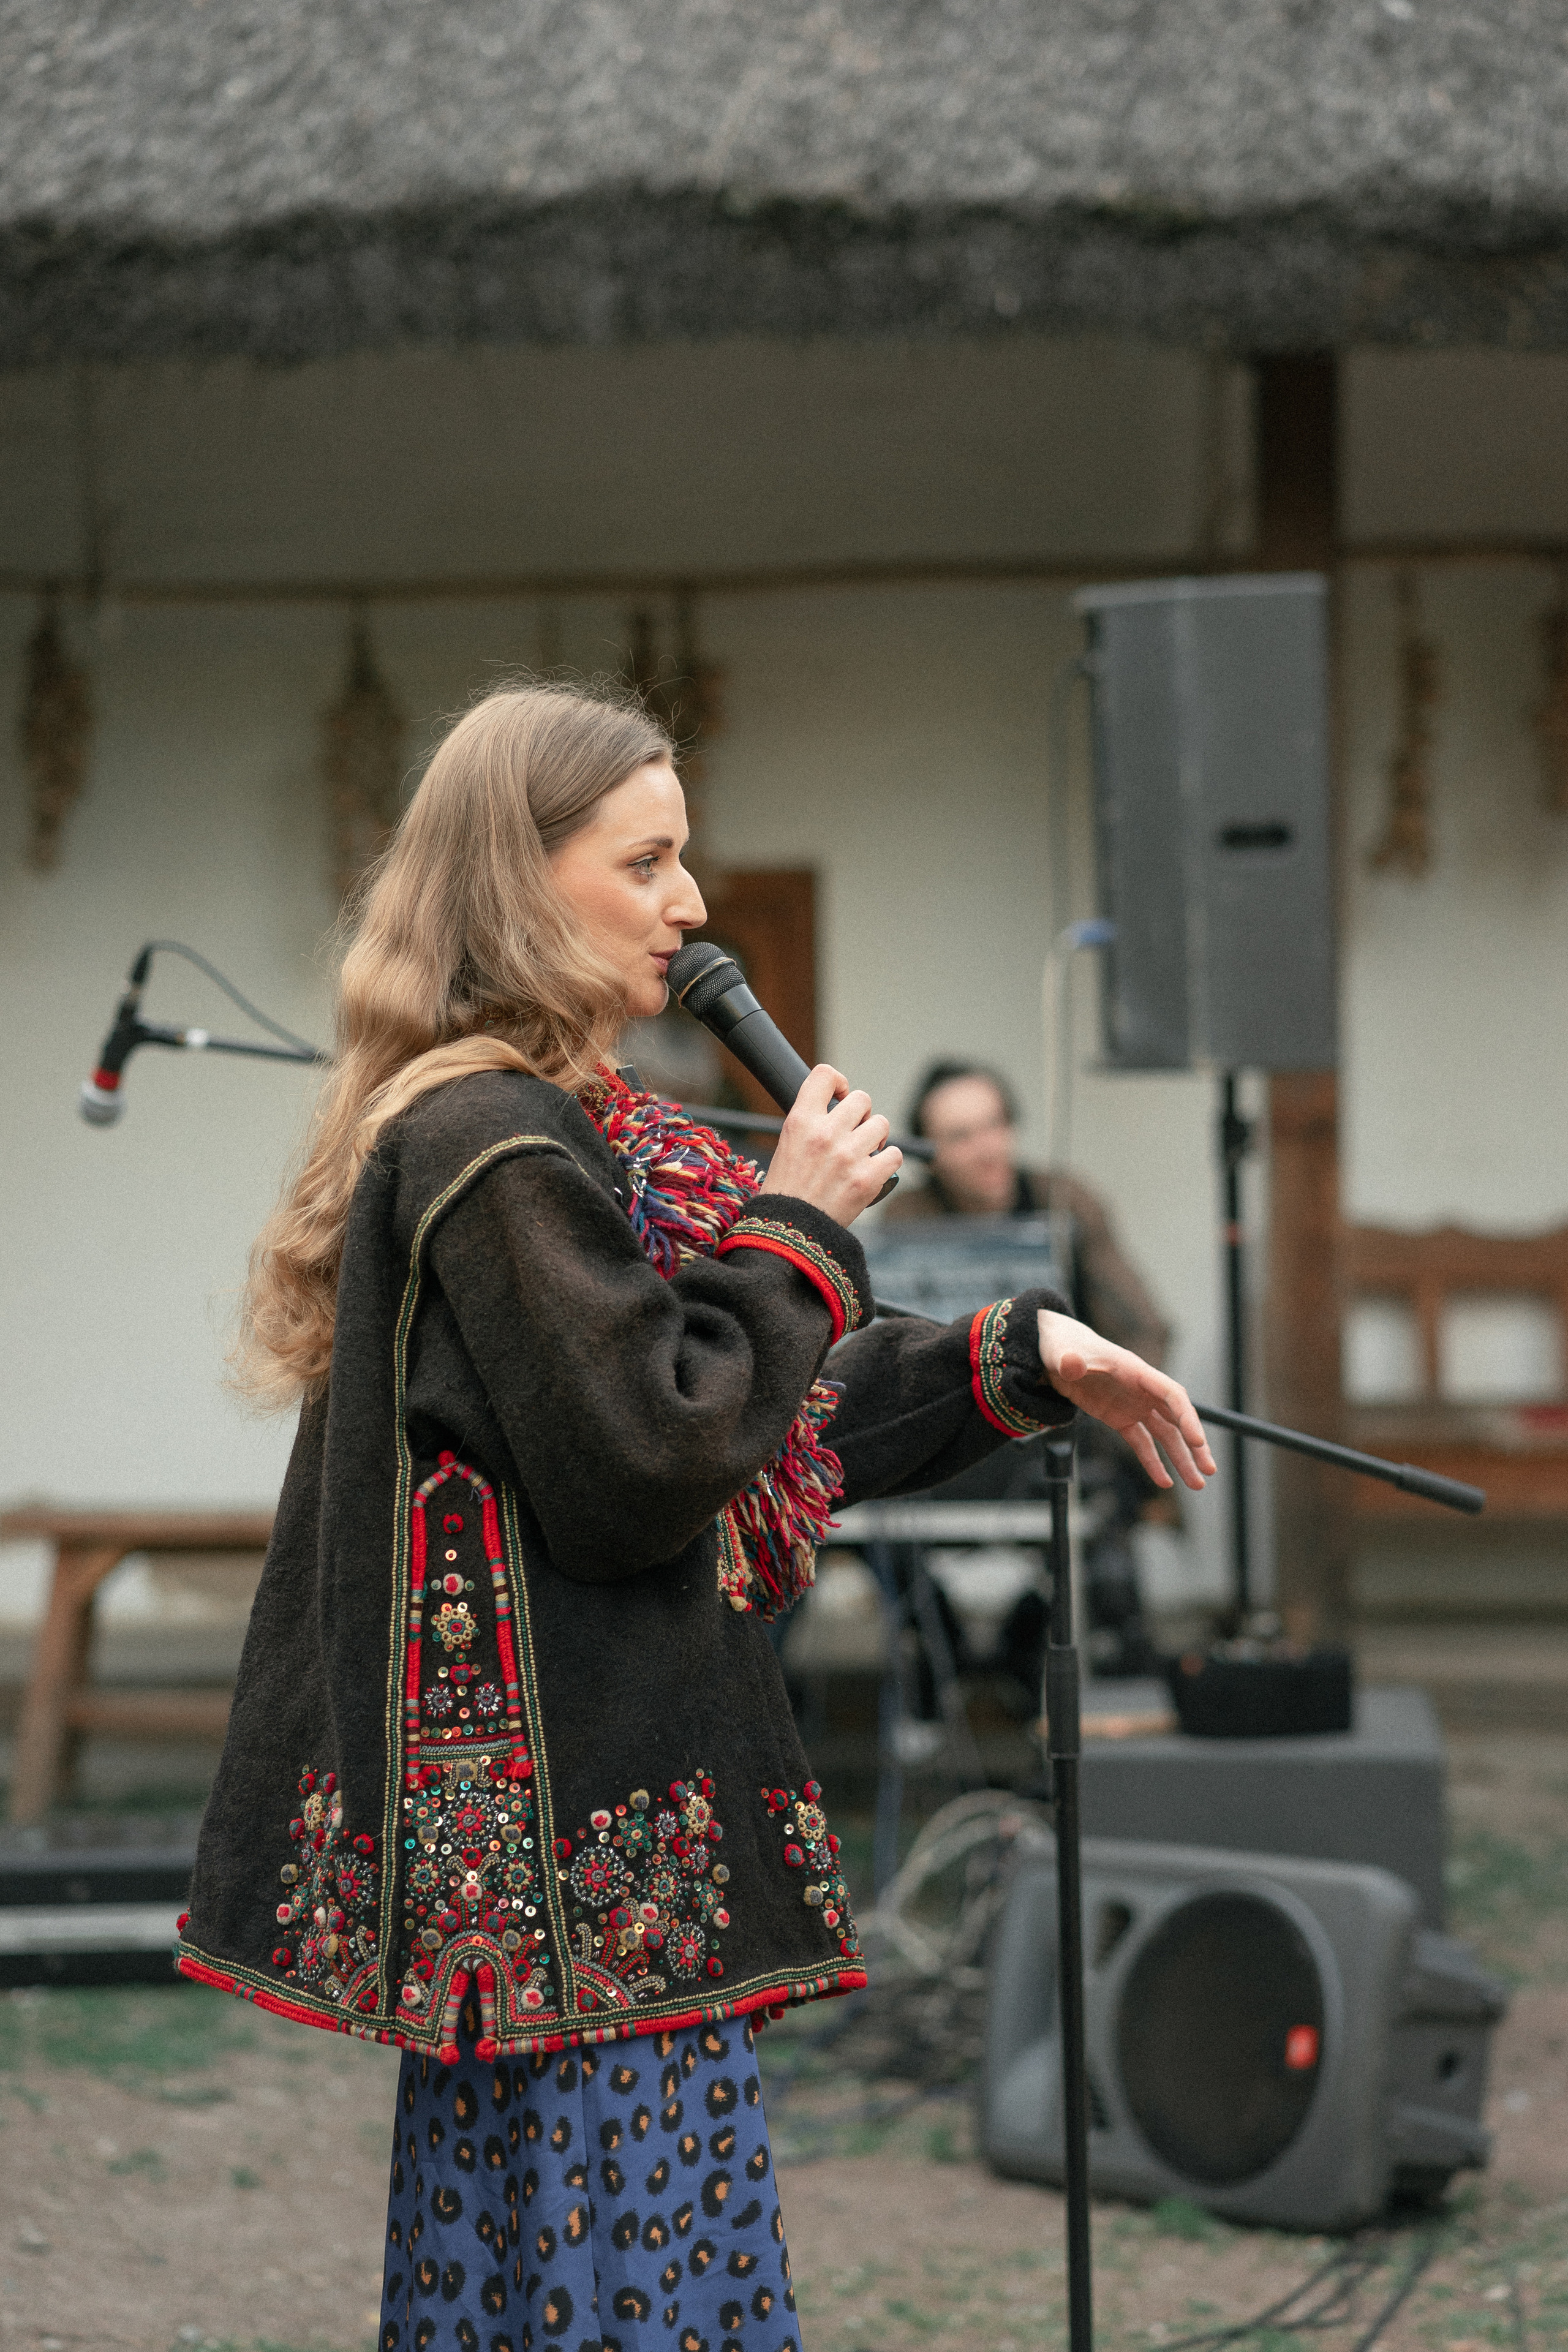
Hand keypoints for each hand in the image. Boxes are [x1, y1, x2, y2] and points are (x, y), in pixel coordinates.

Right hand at [760, 1064, 902, 1226]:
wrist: (791, 1231)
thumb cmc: (788, 1189)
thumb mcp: (788, 1144)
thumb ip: (812, 1121)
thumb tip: (840, 1107)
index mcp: (801, 1121)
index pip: (825, 1075)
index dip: (838, 1082)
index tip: (840, 1096)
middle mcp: (826, 1133)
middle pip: (862, 1098)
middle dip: (862, 1114)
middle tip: (854, 1132)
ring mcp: (849, 1155)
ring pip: (882, 1124)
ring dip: (876, 1138)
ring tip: (862, 1153)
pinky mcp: (868, 1178)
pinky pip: (895, 1154)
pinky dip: (887, 1161)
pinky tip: (874, 1169)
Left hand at [1037, 1308, 1215, 1491]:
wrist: (1056, 1352)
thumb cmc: (1063, 1347)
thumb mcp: (1062, 1353)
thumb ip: (1069, 1361)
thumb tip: (1071, 1363)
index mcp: (1137, 1372)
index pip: (1172, 1395)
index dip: (1187, 1418)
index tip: (1198, 1442)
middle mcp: (1142, 1390)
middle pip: (1177, 1418)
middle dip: (1195, 1444)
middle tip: (1209, 1469)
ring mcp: (1134, 1405)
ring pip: (1165, 1434)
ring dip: (1181, 1458)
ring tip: (1197, 1484)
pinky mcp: (1121, 1418)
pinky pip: (1142, 1443)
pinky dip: (1153, 1462)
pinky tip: (1165, 1482)